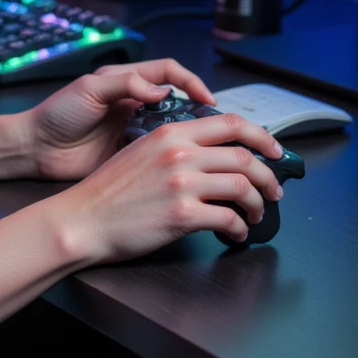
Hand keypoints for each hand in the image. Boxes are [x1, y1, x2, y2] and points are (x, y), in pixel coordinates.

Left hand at [23, 59, 213, 181]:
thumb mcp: (89, 90)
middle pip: (177, 103)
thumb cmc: (56, 114)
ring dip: (188, 138)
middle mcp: (134, 105)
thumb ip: (125, 84)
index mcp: (126, 83)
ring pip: (171, 130)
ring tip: (206, 150)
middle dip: (198, 112)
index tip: (208, 100)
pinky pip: (157, 154)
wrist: (35, 149)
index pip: (169, 73)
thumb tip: (161, 90)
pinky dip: (171, 159)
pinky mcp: (129, 156)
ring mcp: (133, 131)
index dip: (192, 82)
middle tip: (216, 129)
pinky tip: (182, 167)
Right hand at [48, 112, 284, 265]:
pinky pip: (229, 219)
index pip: (232, 124)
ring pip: (244, 187)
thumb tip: (212, 155)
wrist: (82, 220)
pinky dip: (240, 228)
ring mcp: (182, 184)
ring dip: (259, 204)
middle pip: (245, 157)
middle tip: (274, 190)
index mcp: (171, 133)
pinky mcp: (182, 215)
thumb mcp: (140, 151)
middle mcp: (180, 153)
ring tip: (256, 215)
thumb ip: (175, 146)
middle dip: (269, 177)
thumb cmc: (107, 191)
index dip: (263, 137)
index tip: (275, 151)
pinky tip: (236, 233)